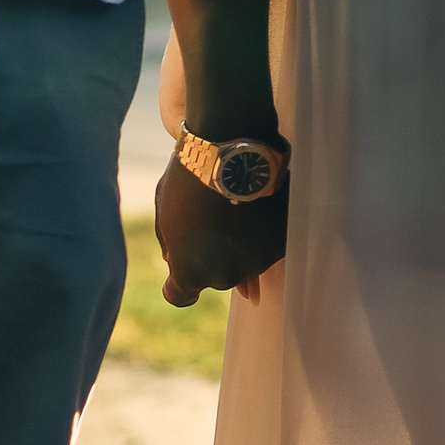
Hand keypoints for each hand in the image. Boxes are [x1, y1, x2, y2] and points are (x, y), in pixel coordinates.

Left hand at [154, 148, 287, 305]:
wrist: (233, 149)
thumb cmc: (190, 179)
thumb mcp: (165, 212)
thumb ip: (170, 244)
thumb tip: (176, 260)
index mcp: (191, 271)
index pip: (181, 296)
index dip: (180, 284)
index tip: (182, 271)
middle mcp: (225, 276)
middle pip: (216, 276)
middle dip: (211, 257)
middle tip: (212, 221)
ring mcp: (255, 262)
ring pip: (245, 263)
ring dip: (239, 244)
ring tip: (235, 207)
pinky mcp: (279, 244)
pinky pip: (266, 247)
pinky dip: (261, 233)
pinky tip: (254, 207)